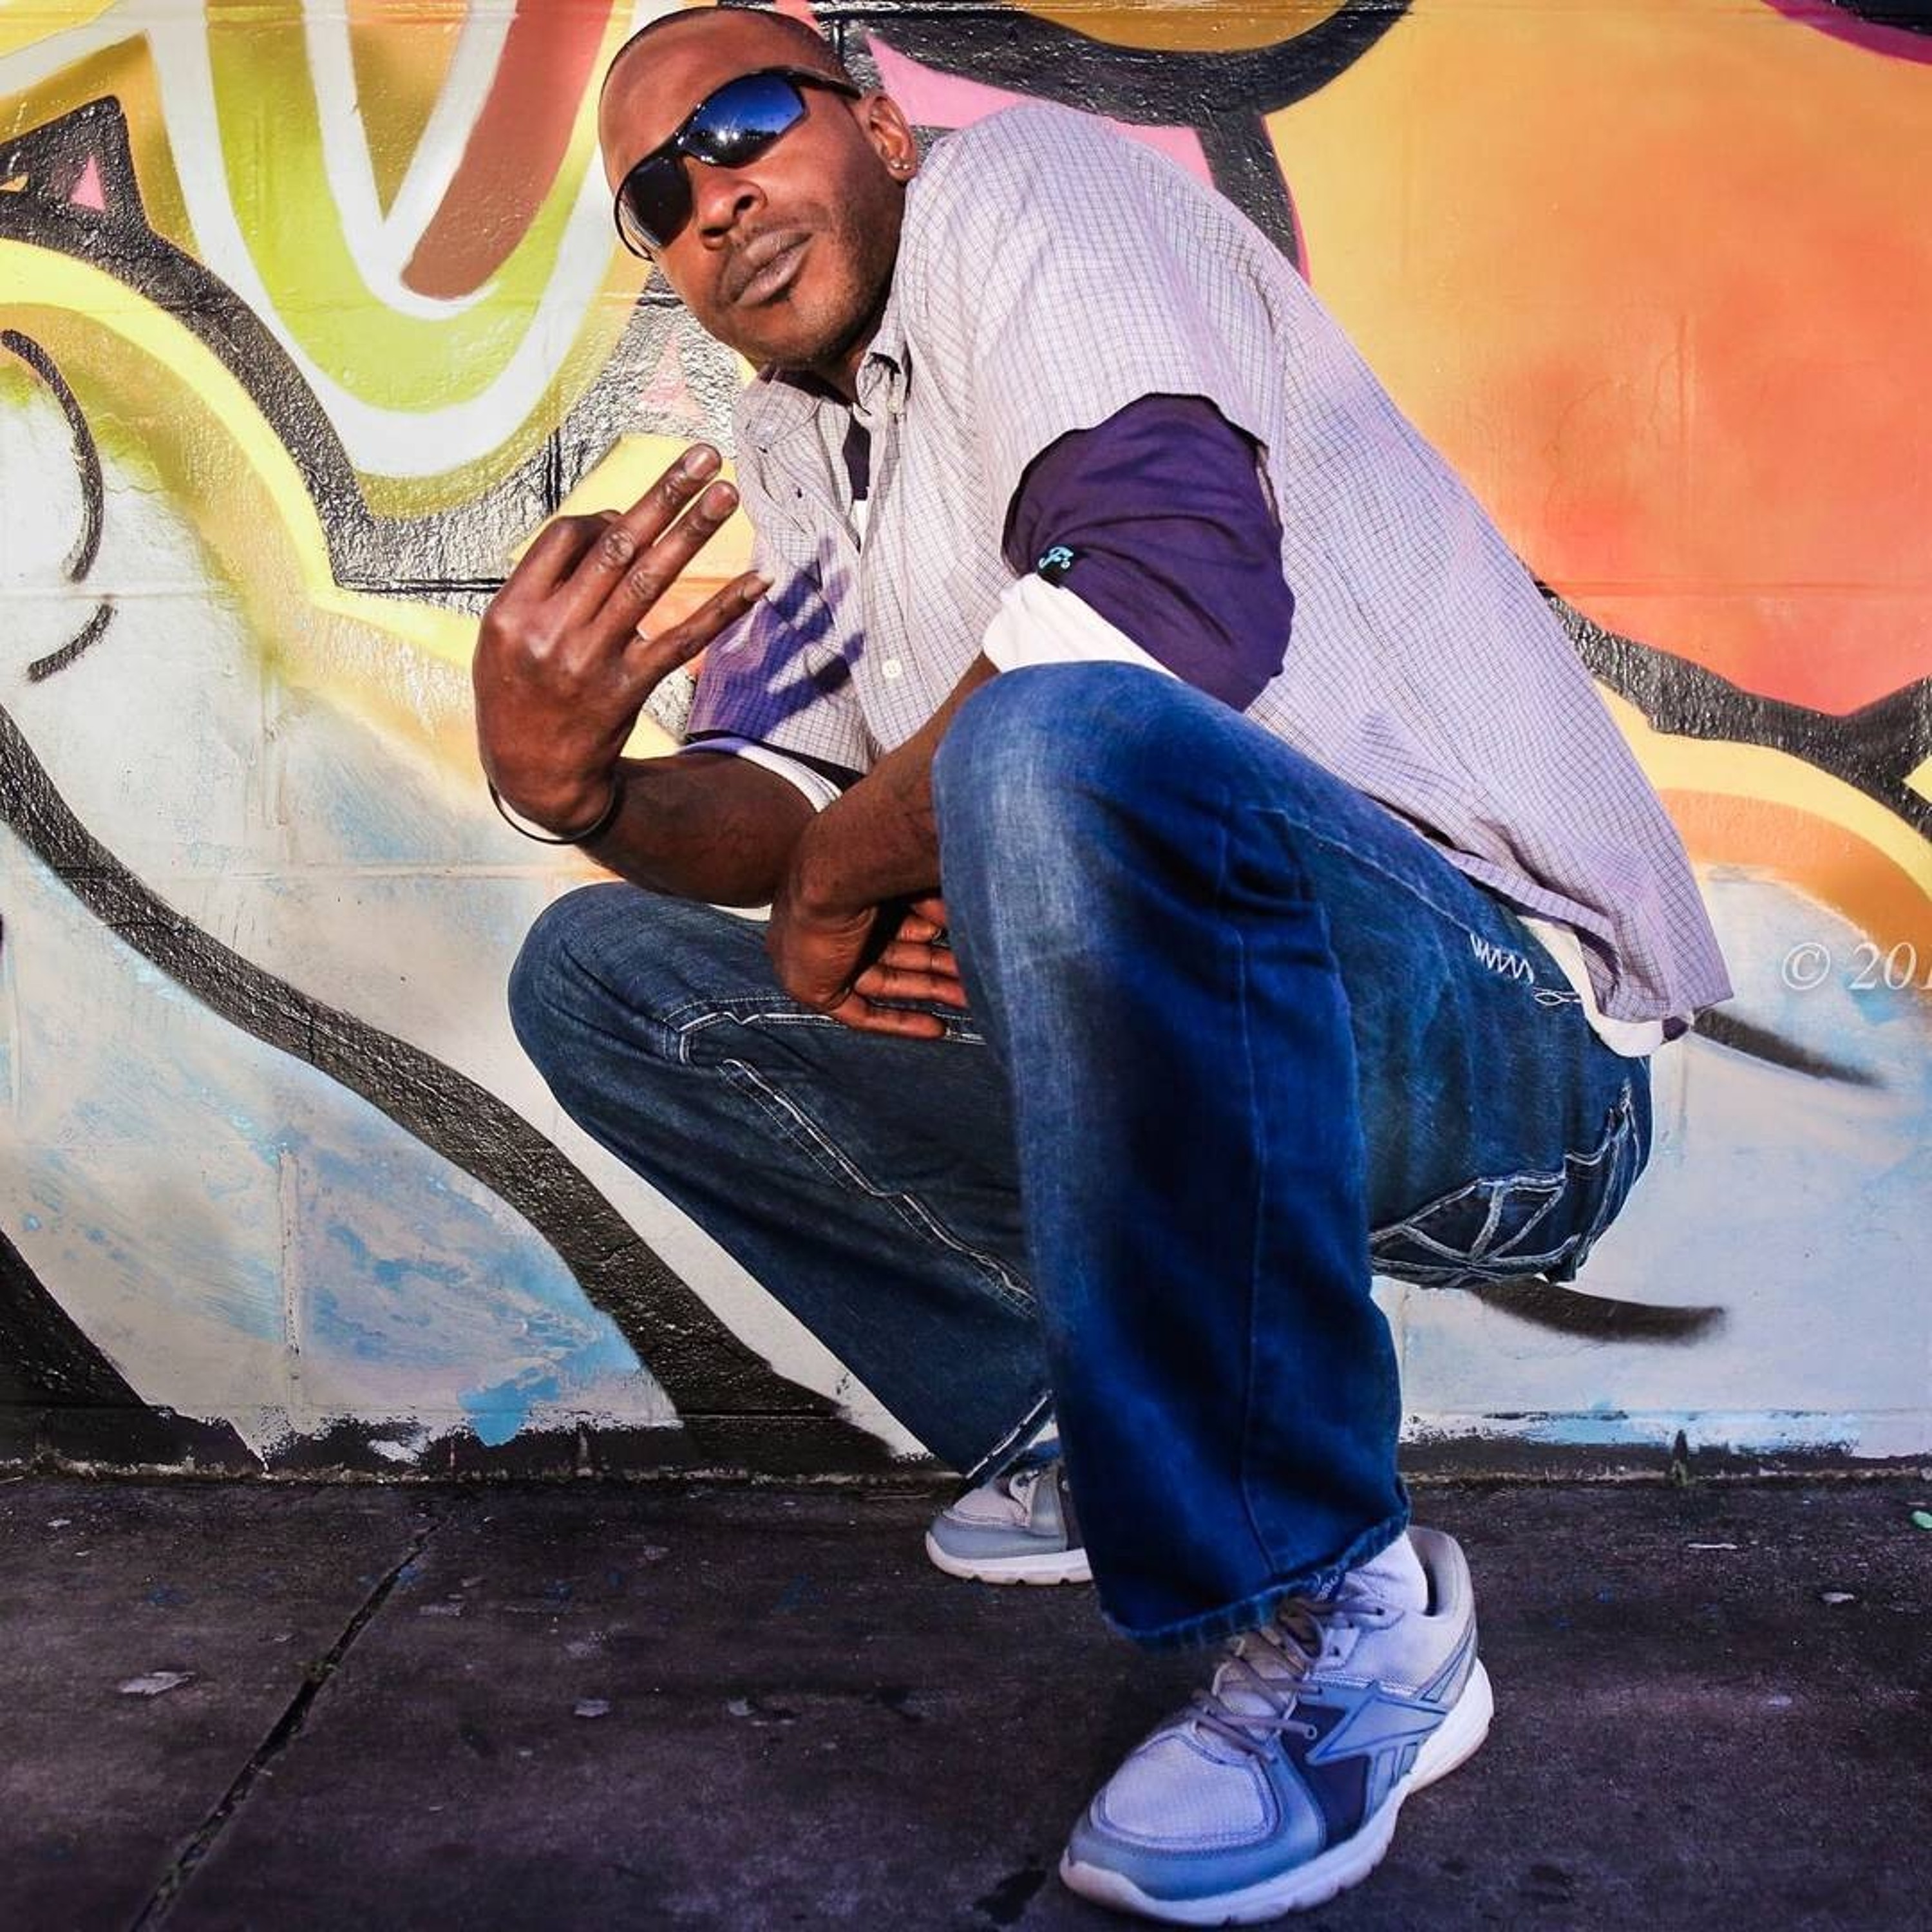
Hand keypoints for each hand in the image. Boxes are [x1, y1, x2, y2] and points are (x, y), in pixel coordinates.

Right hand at [473, 445, 767, 833]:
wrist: (532, 775)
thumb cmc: (518, 691)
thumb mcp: (504, 635)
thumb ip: (547, 580)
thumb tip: (614, 520)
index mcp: (511, 609)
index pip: (567, 536)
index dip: (606, 514)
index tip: (636, 510)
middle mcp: (552, 630)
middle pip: (616, 544)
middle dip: (665, 495)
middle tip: (706, 455)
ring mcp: (592, 660)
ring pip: (651, 581)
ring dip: (694, 532)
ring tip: (727, 492)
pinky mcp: (629, 689)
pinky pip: (683, 640)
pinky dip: (722, 608)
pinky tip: (756, 580)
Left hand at [767, 889, 961, 1039]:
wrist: (836, 872)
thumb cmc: (874, 863)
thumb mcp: (913, 884)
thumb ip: (934, 905)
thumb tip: (961, 923)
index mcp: (854, 891)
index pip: (898, 923)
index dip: (932, 939)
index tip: (966, 947)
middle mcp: (835, 924)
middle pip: (895, 954)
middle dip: (937, 968)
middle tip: (974, 979)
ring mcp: (821, 956)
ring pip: (885, 981)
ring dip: (928, 990)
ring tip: (968, 999)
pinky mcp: (814, 986)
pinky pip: (859, 1013)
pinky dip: (897, 1021)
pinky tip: (934, 1027)